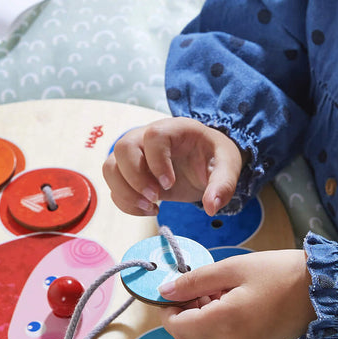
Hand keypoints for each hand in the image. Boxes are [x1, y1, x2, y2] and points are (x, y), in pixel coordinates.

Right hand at [102, 118, 242, 216]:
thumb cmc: (214, 157)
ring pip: (110, 167)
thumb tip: (211, 207)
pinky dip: (125, 202)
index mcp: (174, 129)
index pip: (154, 135)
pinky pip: (114, 186)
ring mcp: (135, 154)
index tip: (170, 184)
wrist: (205, 162)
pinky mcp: (129, 173)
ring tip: (151, 207)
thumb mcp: (228, 167)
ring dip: (124, 191)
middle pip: (122, 148)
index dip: (157, 161)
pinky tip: (149, 209)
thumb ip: (223, 184)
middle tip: (157, 197)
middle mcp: (147, 137)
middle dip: (135, 178)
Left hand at [158, 250, 315, 338]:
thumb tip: (164, 291)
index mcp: (225, 323)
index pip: (177, 328)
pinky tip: (232, 308)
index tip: (175, 290)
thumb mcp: (233, 267)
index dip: (169, 310)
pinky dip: (217, 333)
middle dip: (182, 320)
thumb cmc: (278, 272)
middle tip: (198, 292)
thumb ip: (195, 280)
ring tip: (218, 297)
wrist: (320, 288)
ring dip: (199, 327)